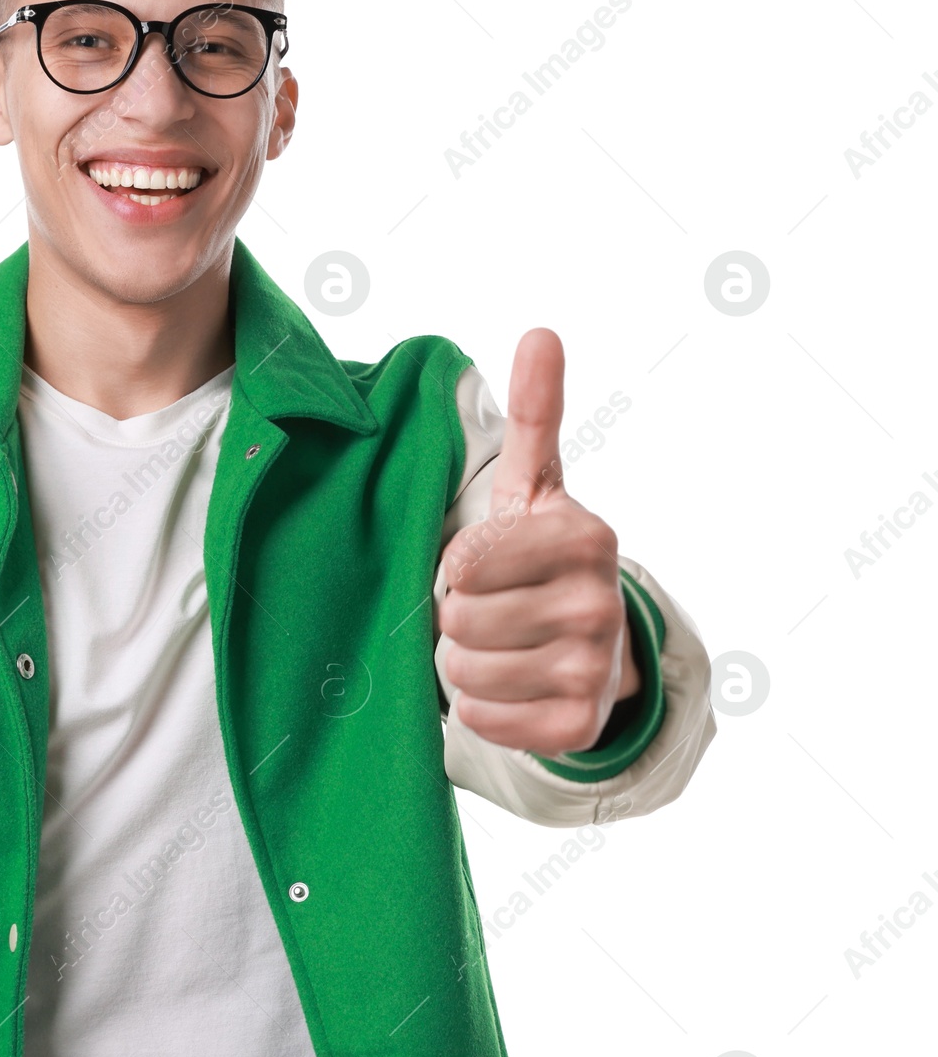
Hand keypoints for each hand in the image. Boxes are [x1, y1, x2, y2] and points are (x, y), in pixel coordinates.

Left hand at [438, 329, 638, 756]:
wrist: (587, 642)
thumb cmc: (536, 553)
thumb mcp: (532, 484)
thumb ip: (535, 413)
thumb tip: (541, 331)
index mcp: (587, 536)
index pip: (466, 560)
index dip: (455, 567)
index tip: (478, 564)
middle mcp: (601, 602)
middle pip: (461, 618)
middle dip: (455, 616)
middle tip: (486, 608)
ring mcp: (598, 668)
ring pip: (467, 672)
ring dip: (462, 662)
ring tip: (495, 644)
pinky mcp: (582, 725)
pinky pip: (485, 722)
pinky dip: (477, 709)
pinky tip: (507, 687)